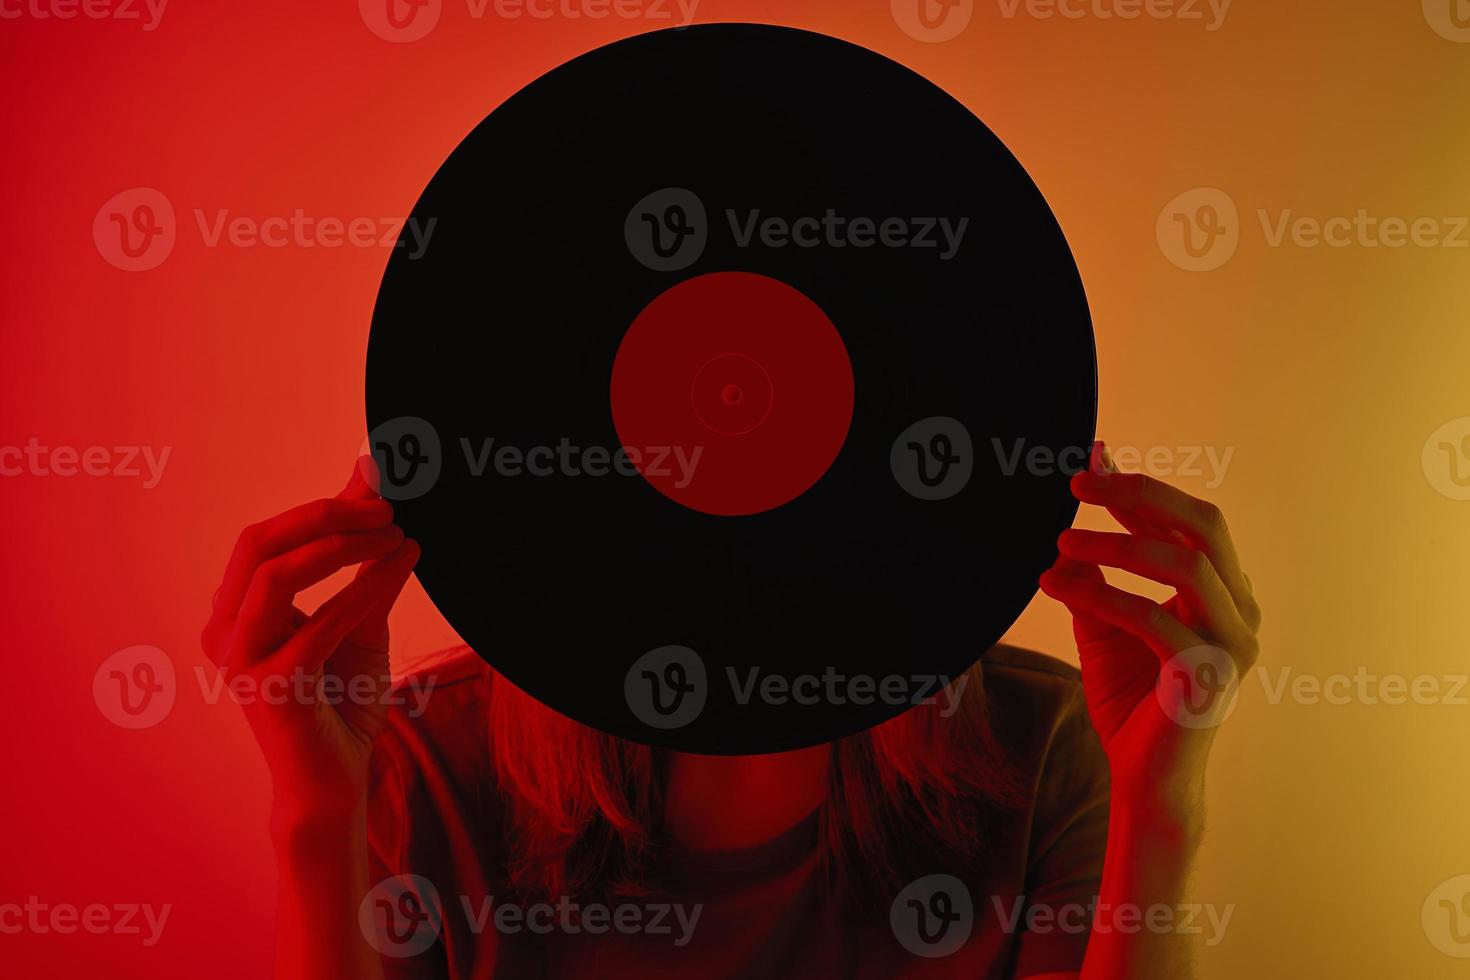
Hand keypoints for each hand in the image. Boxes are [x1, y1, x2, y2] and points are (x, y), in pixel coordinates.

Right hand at [200, 459, 419, 827]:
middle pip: (257, 543)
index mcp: (236, 611)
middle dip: (324, 514)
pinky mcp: (271, 688)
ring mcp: (240, 660)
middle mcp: (225, 631)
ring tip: (395, 534)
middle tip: (385, 506)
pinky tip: (401, 566)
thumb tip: (377, 492)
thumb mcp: (359, 617)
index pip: (267, 538)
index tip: (379, 489)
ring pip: (275, 575)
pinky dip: (365, 587)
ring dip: (341, 545)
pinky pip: (320, 623)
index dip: (321, 506)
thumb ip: (362, 561)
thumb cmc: (343, 699)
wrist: (333, 783)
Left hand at [1039, 442, 1261, 817]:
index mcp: (1225, 592)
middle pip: (1204, 524)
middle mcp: (1240, 611)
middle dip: (1140, 494)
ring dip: (1116, 544)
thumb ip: (1094, 573)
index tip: (1089, 462)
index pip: (1187, 521)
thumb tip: (1068, 520)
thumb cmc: (1130, 697)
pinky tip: (1055, 586)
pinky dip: (1103, 596)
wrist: (1143, 774)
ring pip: (1184, 564)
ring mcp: (1232, 643)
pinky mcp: (1208, 676)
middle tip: (1080, 481)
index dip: (1139, 489)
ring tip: (1060, 542)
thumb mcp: (1104, 622)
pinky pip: (1155, 620)